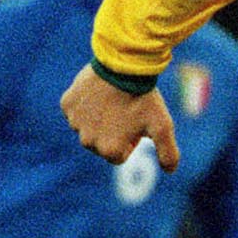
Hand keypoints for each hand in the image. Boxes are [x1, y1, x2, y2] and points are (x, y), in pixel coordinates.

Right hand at [60, 64, 179, 169]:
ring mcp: (75, 122)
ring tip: (113, 101)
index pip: (119, 156)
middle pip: (101, 143)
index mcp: (109, 151)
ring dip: (98, 118)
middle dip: (112, 132)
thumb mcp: (162, 126)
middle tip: (124, 112)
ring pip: (87, 127)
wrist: (124, 65)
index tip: (135, 123)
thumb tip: (170, 171)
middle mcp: (88, 141)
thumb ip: (168, 153)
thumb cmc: (144, 98)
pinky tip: (99, 92)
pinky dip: (85, 104)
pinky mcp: (67, 104)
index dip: (130, 141)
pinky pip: (76, 109)